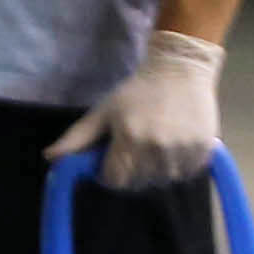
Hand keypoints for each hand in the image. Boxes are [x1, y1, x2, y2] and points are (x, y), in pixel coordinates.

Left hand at [53, 31, 223, 192]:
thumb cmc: (136, 91)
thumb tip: (50, 158)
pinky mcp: (204, 150)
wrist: (180, 70)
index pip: (114, 180)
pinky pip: (187, 174)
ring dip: (155, 171)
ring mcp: (183, 150)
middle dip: (131, 172)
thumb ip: (77, 138)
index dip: (109, 174)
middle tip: (133, 150)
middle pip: (138, 183)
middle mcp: (157, 148)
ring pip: (163, 180)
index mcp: (129, 138)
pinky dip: (178, 167)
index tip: (111, 161)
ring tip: (154, 146)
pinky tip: (173, 146)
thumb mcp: (102, 111)